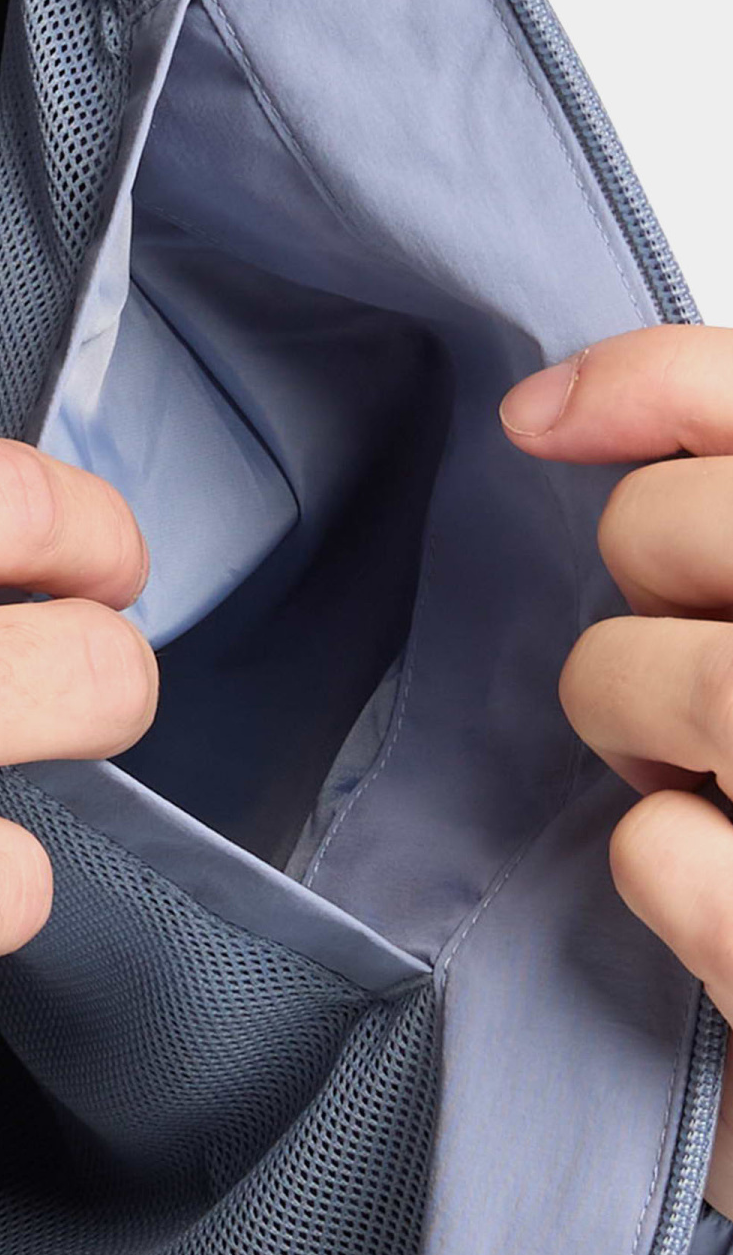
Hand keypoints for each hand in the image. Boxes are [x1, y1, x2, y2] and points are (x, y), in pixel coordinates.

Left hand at [503, 327, 732, 1212]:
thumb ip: (723, 490)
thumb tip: (542, 413)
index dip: (640, 382)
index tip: (539, 424)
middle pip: (664, 529)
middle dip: (645, 580)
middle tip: (705, 643)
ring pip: (632, 677)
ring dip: (639, 726)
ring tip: (723, 774)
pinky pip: (655, 852)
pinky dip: (669, 872)